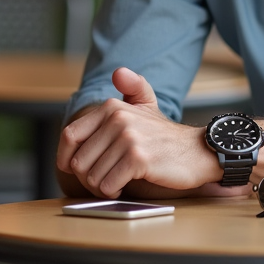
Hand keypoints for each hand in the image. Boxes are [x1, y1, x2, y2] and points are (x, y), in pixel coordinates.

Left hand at [56, 67, 230, 198]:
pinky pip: (108, 185)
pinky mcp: (138, 159)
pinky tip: (125, 185)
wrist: (198, 151)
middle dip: (88, 177)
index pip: (69, 135)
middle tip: (105, 178)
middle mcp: (118, 118)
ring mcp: (128, 138)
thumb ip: (132, 88)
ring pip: (91, 177)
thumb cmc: (166, 136)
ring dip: (102, 186)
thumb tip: (119, 72)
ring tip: (118, 180)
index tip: (76, 168)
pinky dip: (113, 191)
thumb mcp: (148, 106)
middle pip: (78, 162)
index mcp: (111, 107)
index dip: (65, 156)